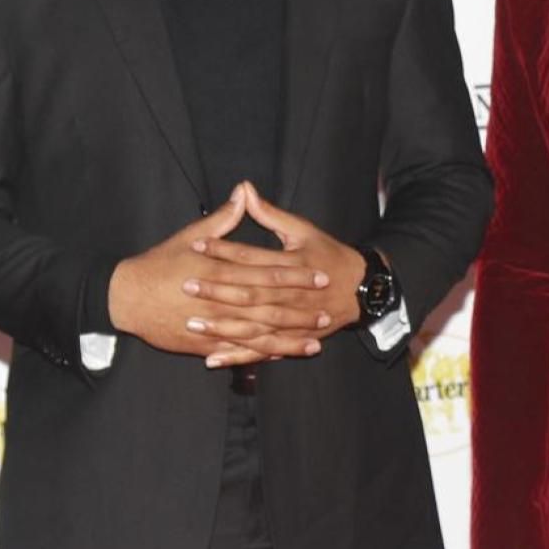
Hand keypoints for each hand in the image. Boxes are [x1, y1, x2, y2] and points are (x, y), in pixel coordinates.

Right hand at [107, 187, 332, 362]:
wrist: (126, 296)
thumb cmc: (158, 263)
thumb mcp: (189, 235)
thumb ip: (222, 220)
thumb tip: (243, 192)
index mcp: (220, 269)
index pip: (266, 271)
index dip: (295, 274)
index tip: (319, 273)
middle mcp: (220, 299)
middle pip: (268, 305)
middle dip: (300, 309)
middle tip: (328, 310)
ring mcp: (213, 325)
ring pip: (258, 334)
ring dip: (288, 338)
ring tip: (316, 341)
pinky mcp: (203, 344)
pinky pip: (238, 351)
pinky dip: (261, 354)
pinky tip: (281, 355)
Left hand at [185, 181, 367, 365]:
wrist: (361, 289)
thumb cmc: (328, 255)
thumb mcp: (303, 230)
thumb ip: (270, 213)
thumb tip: (245, 189)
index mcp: (291, 264)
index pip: (251, 256)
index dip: (223, 250)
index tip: (196, 245)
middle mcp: (290, 294)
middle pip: (248, 292)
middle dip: (216, 290)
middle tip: (186, 285)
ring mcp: (291, 321)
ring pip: (252, 326)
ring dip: (222, 327)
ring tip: (192, 323)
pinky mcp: (291, 340)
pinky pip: (261, 351)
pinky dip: (237, 357)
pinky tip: (212, 359)